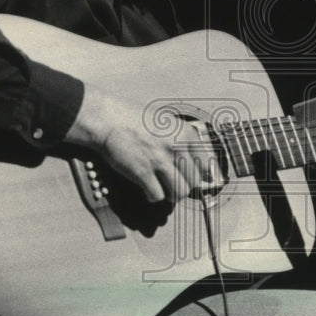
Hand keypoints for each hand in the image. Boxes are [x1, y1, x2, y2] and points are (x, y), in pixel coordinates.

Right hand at [65, 83, 206, 202]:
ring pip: (179, 192)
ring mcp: (160, 161)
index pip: (207, 164)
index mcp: (186, 133)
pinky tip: (147, 188)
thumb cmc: (136, 120)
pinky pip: (157, 196)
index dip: (202, 174)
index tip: (197, 178)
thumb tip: (195, 163)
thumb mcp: (168, 122)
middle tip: (173, 182)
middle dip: (184, 185)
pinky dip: (152, 196)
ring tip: (162, 187)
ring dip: (171, 194)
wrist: (109, 119)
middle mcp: (177, 147)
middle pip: (194, 182)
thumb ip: (183, 140)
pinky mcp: (143, 173)